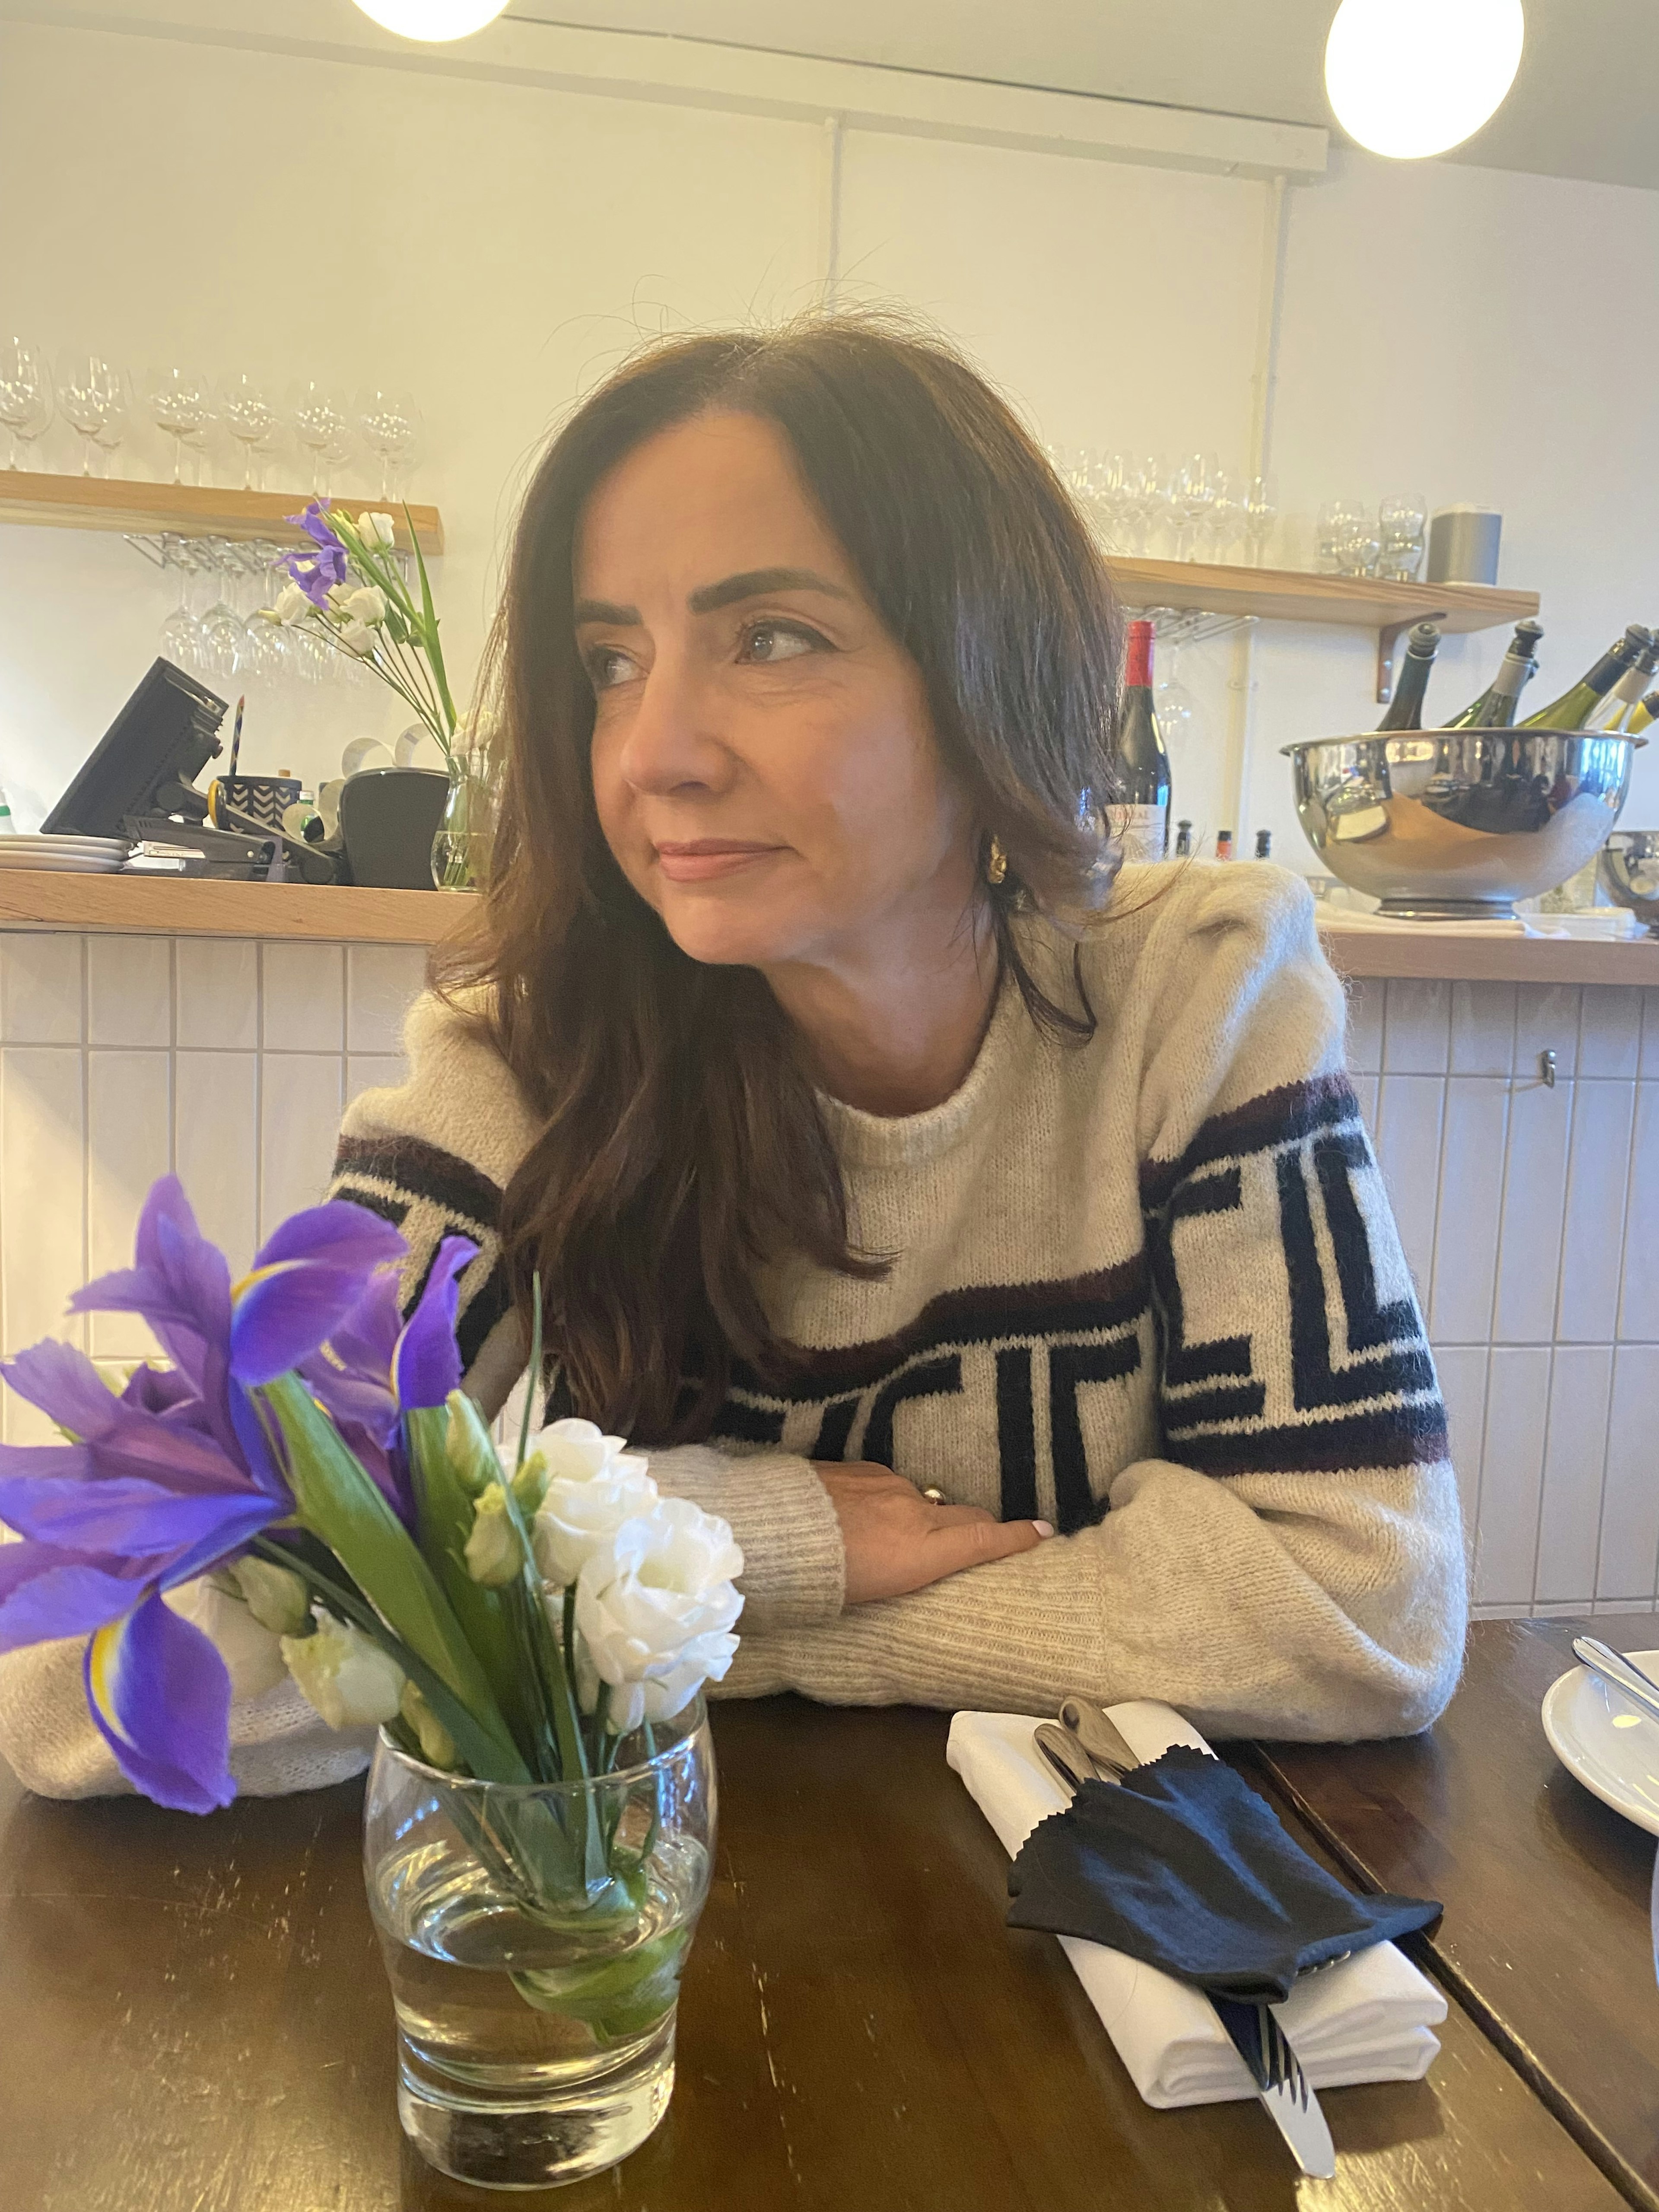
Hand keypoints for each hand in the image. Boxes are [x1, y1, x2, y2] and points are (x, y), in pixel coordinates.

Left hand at [814, 1463, 1052, 1606]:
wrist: (771, 1532)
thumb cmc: (816, 1582)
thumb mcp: (867, 1595)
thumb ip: (900, 1572)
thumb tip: (908, 1560)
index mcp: (920, 1552)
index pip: (982, 1542)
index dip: (1016, 1538)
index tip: (1044, 1532)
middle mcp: (913, 1513)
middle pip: (965, 1516)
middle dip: (982, 1526)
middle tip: (991, 1536)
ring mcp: (886, 1485)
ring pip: (923, 1499)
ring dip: (924, 1516)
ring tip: (905, 1534)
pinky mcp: (858, 1468)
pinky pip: (888, 1485)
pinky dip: (889, 1500)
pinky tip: (865, 1512)